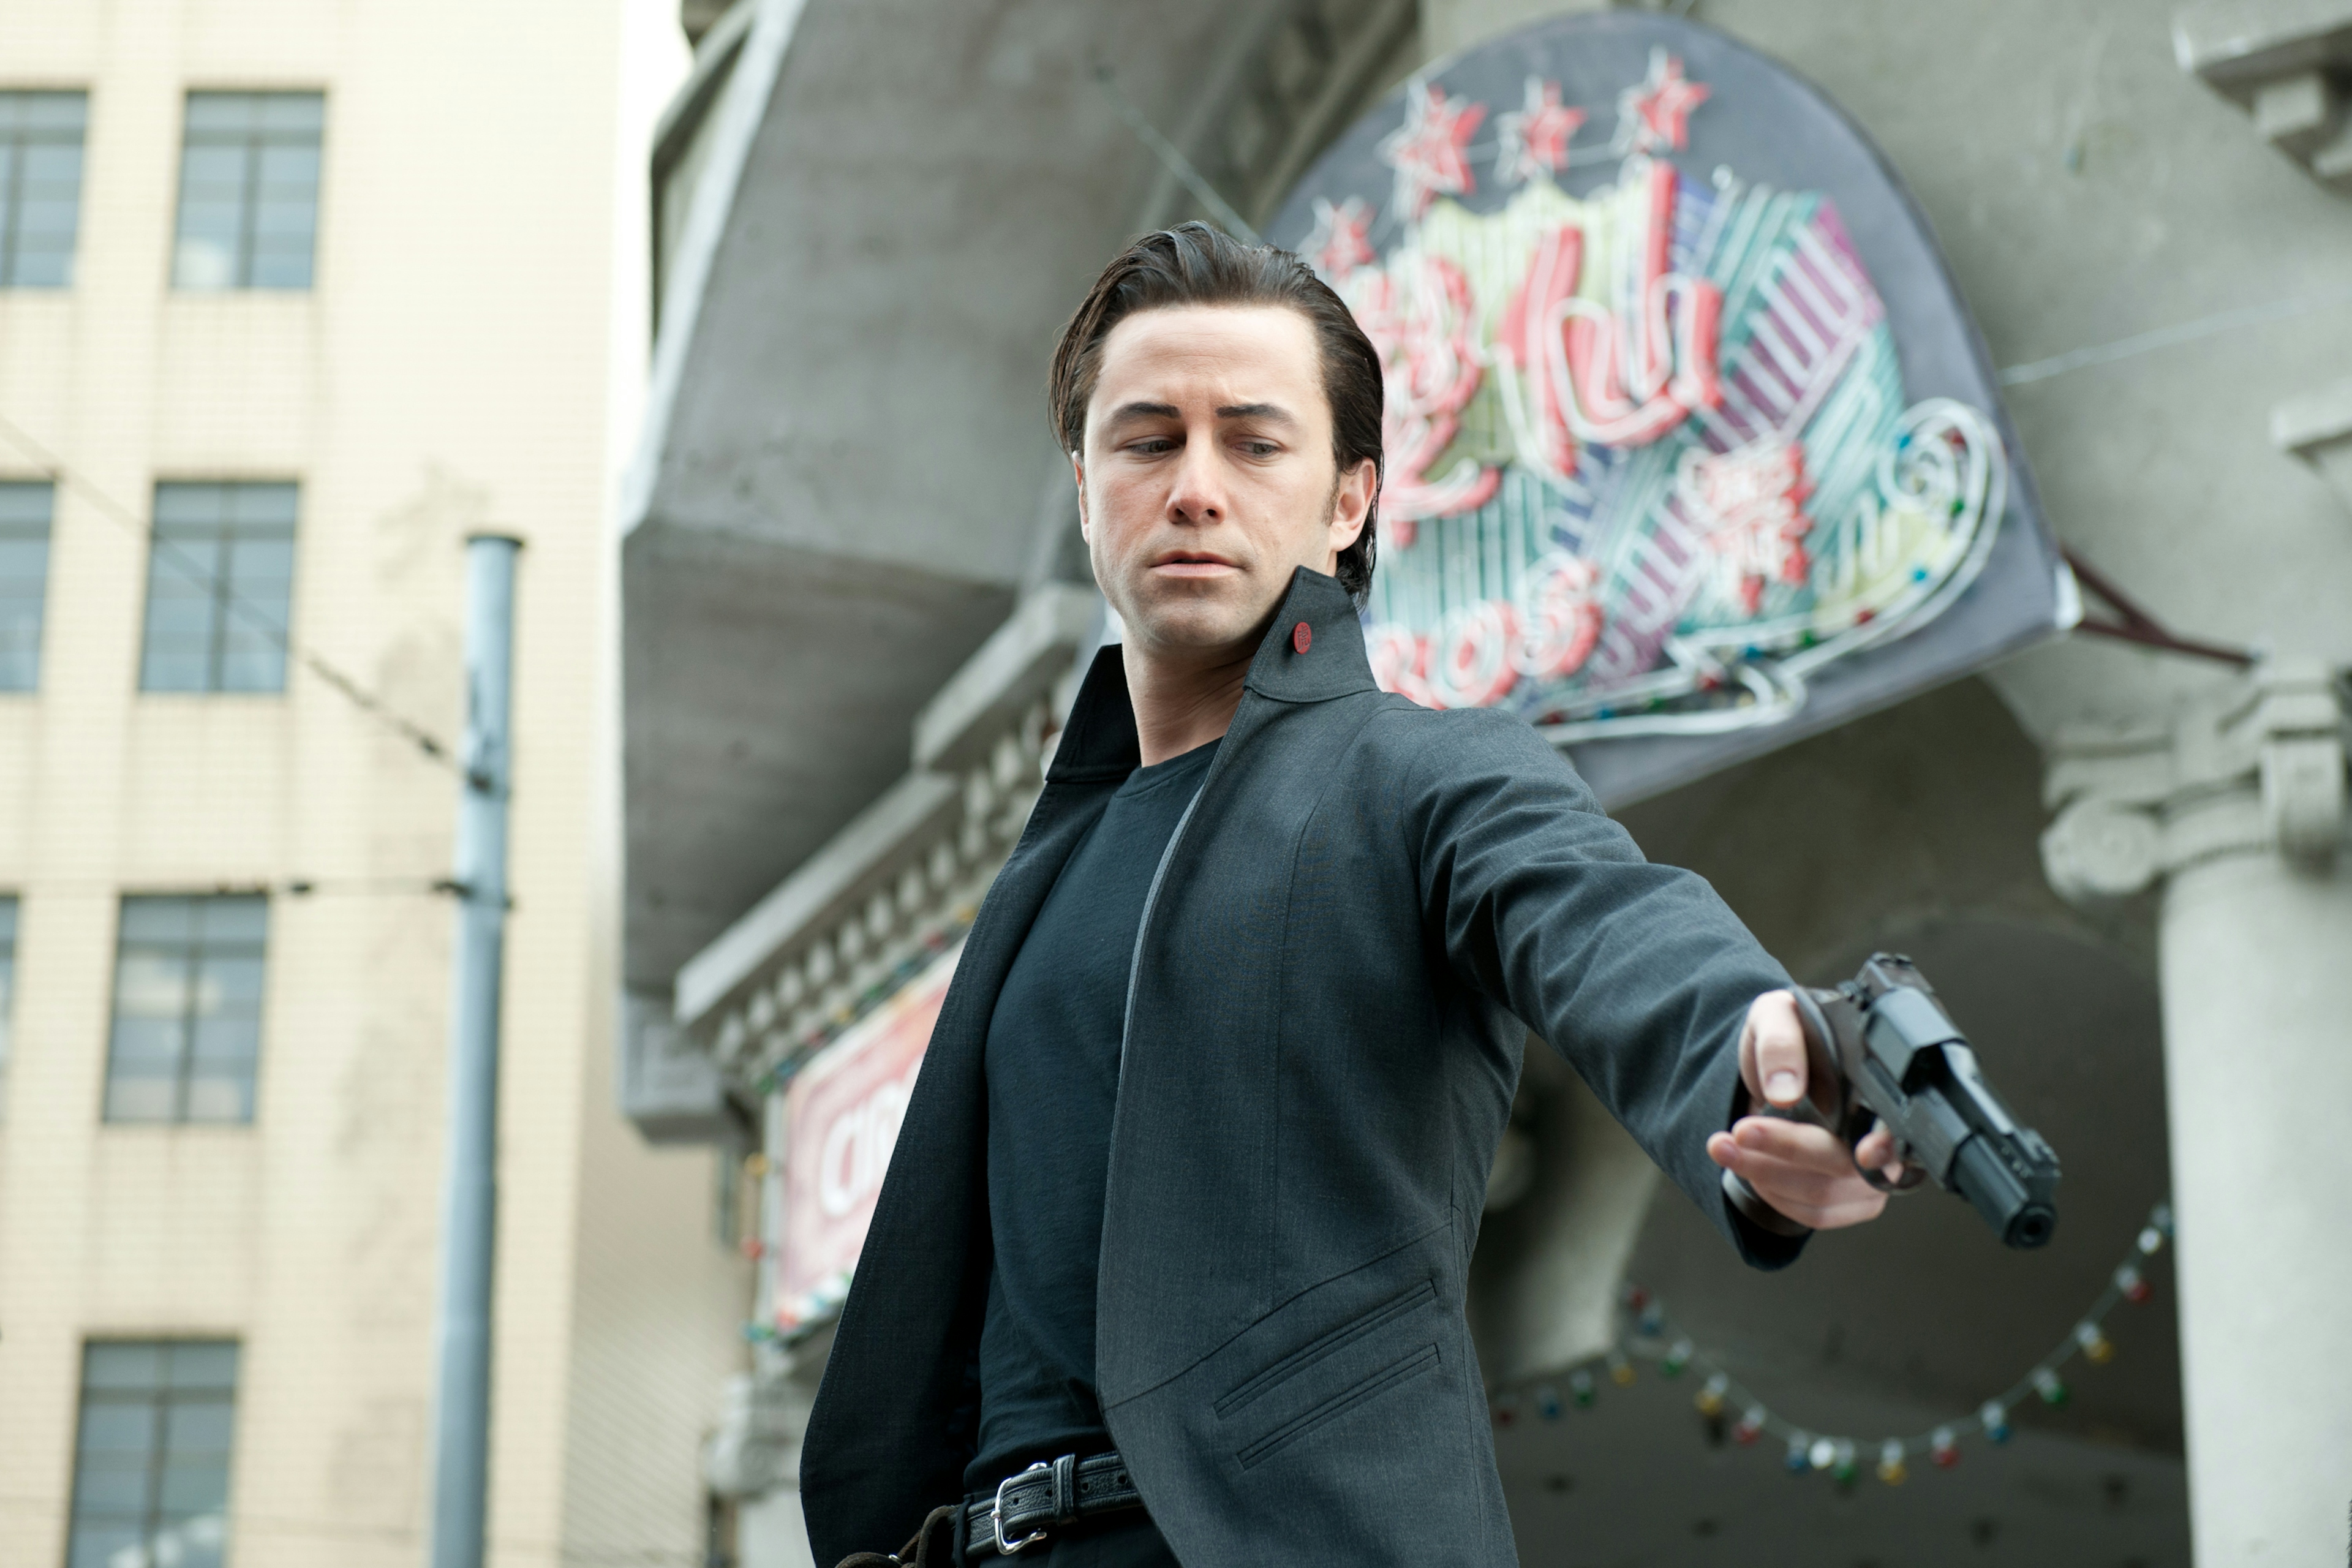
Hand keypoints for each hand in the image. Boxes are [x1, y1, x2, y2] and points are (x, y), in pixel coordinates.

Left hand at [1705, 990, 1904, 1230]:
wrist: (1767, 1066)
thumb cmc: (1784, 1037)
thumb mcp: (1775, 1015)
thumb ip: (1782, 1042)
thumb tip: (1787, 1091)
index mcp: (1878, 1088)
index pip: (1900, 1128)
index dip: (1888, 1146)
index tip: (1865, 1152)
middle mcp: (1881, 1135)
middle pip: (1846, 1163)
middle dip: (1786, 1150)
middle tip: (1740, 1132)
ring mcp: (1868, 1174)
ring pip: (1823, 1194)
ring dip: (1764, 1174)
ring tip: (1723, 1146)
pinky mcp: (1847, 1200)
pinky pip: (1815, 1215)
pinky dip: (1774, 1195)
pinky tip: (1750, 1167)